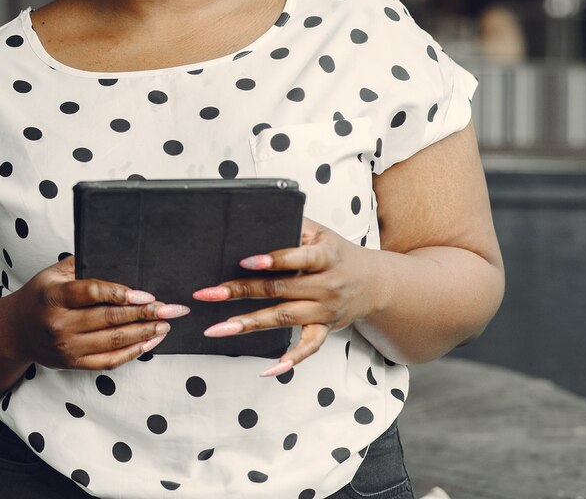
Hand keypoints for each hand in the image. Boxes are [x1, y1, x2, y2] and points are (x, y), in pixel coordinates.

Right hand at [4, 256, 188, 371]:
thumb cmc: (38, 297)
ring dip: (144, 333)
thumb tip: (117, 255)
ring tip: (165, 325)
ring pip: (113, 341)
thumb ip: (80, 265)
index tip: (147, 294)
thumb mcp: (51, 274)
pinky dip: (132, 353)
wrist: (14, 331)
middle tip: (169, 309)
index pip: (92, 294)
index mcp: (54, 296)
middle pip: (109, 319)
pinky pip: (108, 361)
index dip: (121, 294)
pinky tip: (149, 343)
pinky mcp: (73, 363)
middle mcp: (59, 324)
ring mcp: (66, 347)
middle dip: (144, 314)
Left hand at [191, 219, 378, 375]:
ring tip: (218, 328)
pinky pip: (308, 347)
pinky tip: (268, 369)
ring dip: (249, 323)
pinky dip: (290, 360)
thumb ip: (293, 224)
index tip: (244, 261)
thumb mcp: (321, 232)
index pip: (298, 258)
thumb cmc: (338, 253)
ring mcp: (325, 310)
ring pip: (284, 318)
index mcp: (326, 256)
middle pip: (280, 290)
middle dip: (242, 291)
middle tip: (209, 293)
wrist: (376, 283)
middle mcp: (326, 285)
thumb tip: (256, 216)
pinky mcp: (325, 329)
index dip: (272, 260)